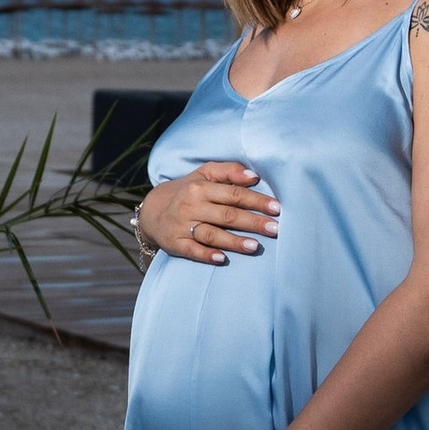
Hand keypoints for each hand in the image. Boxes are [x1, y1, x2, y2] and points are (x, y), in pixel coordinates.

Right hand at [136, 161, 277, 263]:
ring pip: (212, 234)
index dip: (256, 201)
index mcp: (201, 188)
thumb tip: (253, 176)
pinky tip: (222, 259)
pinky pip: (192, 251)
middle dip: (253, 222)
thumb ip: (228, 171)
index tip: (277, 208)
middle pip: (227, 215)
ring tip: (255, 246)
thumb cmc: (187, 191)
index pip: (234, 194)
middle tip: (275, 229)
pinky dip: (206, 255)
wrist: (151, 211)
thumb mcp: (204, 175)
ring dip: (234, 241)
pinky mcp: (175, 244)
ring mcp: (183, 226)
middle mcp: (191, 206)